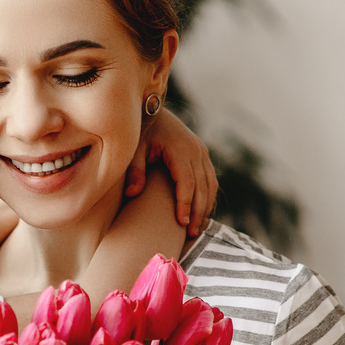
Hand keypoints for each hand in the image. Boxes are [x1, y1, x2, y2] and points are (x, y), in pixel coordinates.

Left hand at [123, 108, 216, 235]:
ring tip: (196, 229)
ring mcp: (201, 153)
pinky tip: (201, 214)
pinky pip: (210, 180)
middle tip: (190, 234)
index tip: (182, 223)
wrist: (152, 110)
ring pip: (210, 184)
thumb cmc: (141, 131)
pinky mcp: (202, 156)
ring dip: (206, 207)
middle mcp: (196, 151)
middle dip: (198, 211)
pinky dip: (208, 197)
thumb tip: (133, 193)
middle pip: (202, 186)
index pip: (187, 181)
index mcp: (180, 149)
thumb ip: (134, 170)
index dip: (186, 203)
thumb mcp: (134, 149)